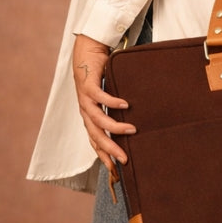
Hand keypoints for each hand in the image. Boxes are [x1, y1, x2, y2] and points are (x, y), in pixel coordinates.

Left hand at [72, 34, 135, 179]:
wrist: (86, 53)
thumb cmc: (99, 77)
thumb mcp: (107, 98)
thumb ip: (116, 110)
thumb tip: (136, 120)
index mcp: (90, 117)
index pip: (95, 142)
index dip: (103, 156)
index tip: (115, 169)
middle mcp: (86, 111)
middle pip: (96, 136)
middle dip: (110, 149)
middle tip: (125, 158)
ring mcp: (85, 99)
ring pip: (98, 120)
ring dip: (114, 127)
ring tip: (131, 130)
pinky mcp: (88, 85)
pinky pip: (100, 97)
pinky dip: (112, 102)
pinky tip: (125, 105)